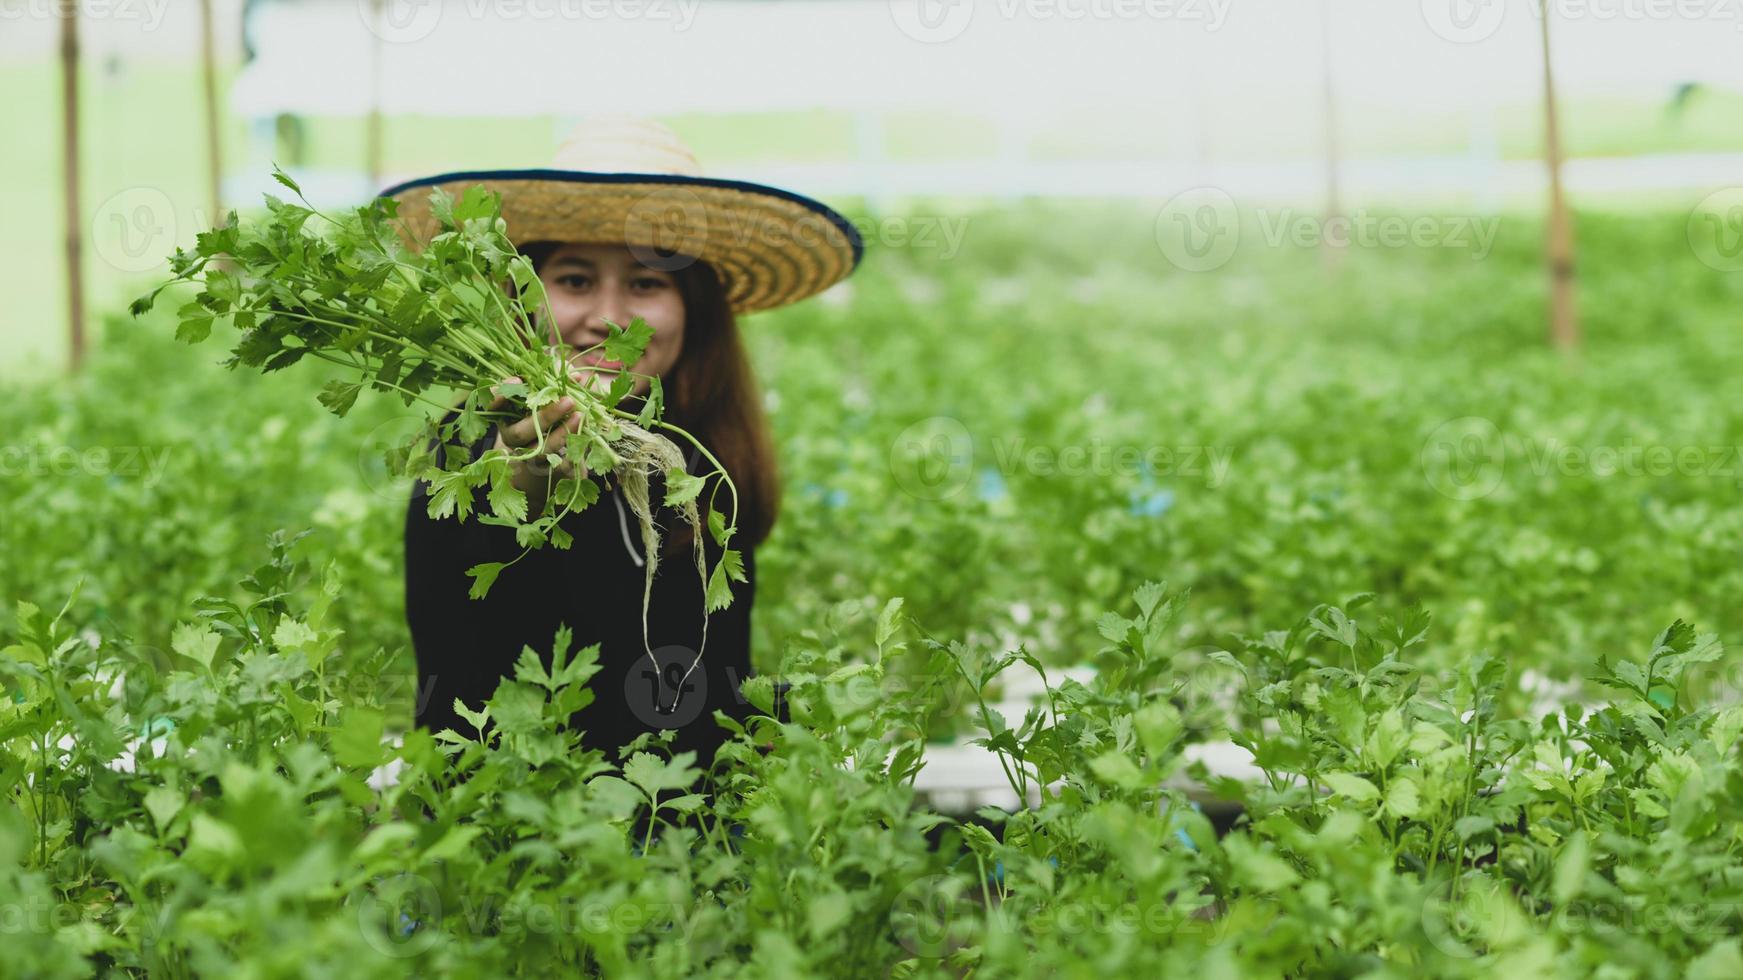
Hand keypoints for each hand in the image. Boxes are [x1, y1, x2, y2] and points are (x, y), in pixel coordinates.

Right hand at [488, 375, 590, 507]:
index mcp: (504, 415)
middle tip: (568, 400)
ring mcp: (526, 454)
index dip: (500, 395)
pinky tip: (583, 439)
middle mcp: (511, 436)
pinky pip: (557, 465)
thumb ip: (555, 381)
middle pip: (521, 432)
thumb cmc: (543, 410)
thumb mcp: (545, 392)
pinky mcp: (544, 467)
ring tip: (580, 416)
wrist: (546, 447)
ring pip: (540, 450)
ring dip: (562, 433)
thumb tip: (575, 375)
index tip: (518, 380)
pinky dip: (571, 452)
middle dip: (545, 416)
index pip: (492, 406)